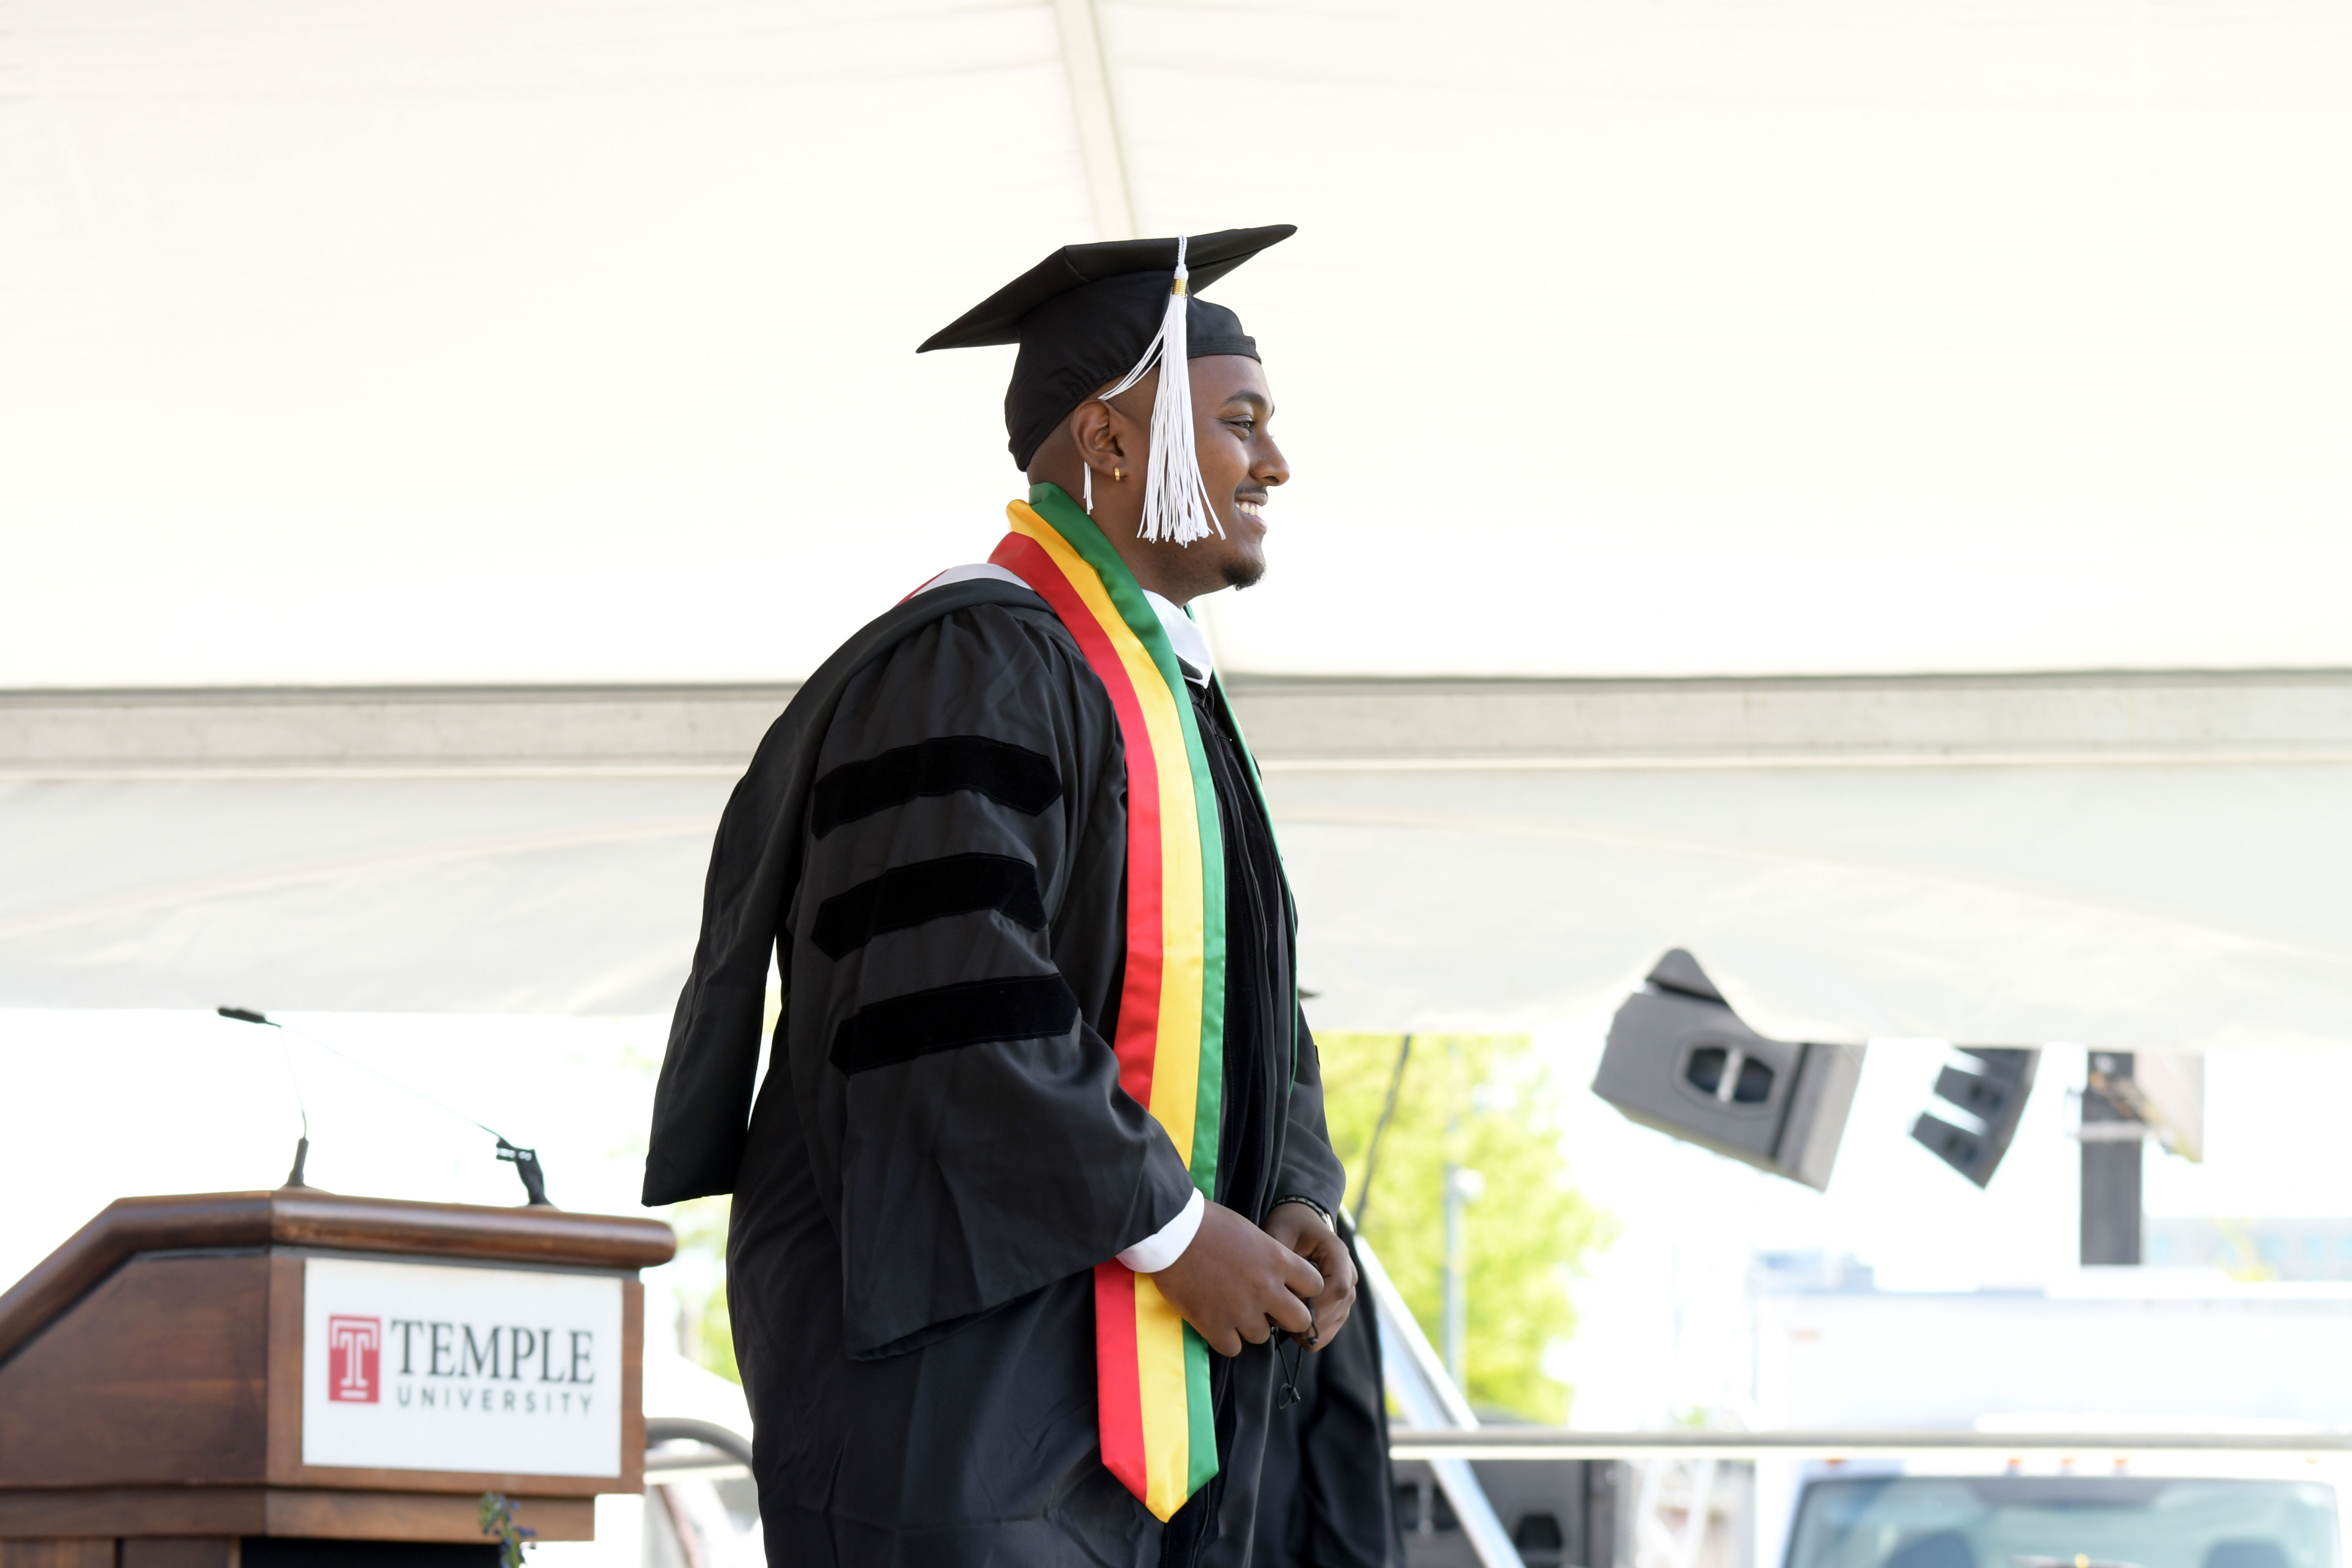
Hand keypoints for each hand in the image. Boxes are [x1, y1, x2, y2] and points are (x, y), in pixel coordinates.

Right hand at [1150, 1200, 1322, 1356]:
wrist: (1171, 1230)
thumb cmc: (1208, 1223)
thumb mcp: (1251, 1232)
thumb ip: (1270, 1257)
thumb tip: (1278, 1275)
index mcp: (1278, 1261)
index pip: (1315, 1286)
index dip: (1304, 1289)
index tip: (1290, 1289)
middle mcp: (1266, 1289)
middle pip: (1300, 1320)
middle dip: (1286, 1317)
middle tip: (1268, 1310)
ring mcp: (1241, 1310)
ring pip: (1262, 1336)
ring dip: (1250, 1327)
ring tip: (1232, 1310)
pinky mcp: (1214, 1326)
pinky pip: (1232, 1348)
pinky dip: (1225, 1339)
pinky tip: (1216, 1323)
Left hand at [1262, 1202, 1356, 1350]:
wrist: (1301, 1223)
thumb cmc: (1289, 1226)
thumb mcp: (1279, 1232)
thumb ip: (1278, 1257)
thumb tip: (1275, 1291)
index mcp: (1338, 1253)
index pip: (1338, 1287)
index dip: (1315, 1302)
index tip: (1288, 1304)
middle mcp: (1349, 1274)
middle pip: (1338, 1309)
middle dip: (1309, 1321)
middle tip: (1278, 1320)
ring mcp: (1347, 1292)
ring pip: (1335, 1323)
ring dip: (1309, 1331)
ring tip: (1281, 1323)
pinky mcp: (1339, 1305)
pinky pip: (1330, 1328)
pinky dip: (1312, 1335)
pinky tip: (1291, 1330)